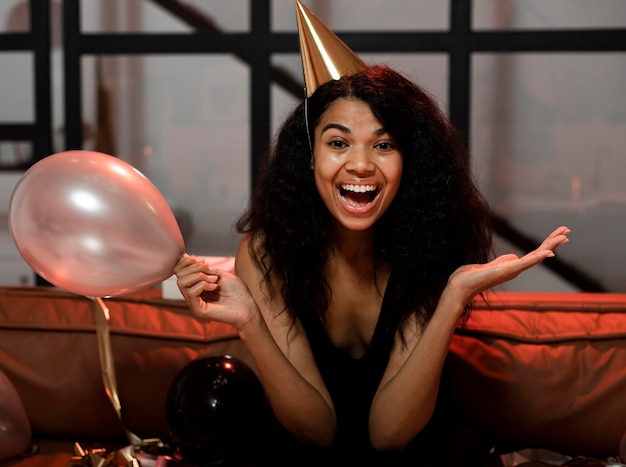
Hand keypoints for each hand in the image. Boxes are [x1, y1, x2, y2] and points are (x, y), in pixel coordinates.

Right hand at [173, 254, 257, 328]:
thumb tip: (185, 256)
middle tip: (212, 271)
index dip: (187, 261)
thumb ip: (203, 267)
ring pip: (182, 283)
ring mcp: (194, 304)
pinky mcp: (198, 310)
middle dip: (196, 267)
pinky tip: (215, 287)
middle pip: (179, 275)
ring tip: (214, 280)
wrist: (248, 307)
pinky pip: (191, 293)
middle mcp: (192, 295)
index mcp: (195, 286)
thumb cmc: (237, 292)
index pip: (179, 271)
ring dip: (199, 276)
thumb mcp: (220, 273)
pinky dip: (203, 285)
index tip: (203, 260)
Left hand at [446, 226, 570, 302]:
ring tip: (564, 236)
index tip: (559, 235)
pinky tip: (549, 253)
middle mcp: (515, 269)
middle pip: (539, 253)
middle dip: (553, 241)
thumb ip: (504, 261)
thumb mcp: (491, 265)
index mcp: (512, 266)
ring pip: (536, 256)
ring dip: (551, 246)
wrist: (460, 287)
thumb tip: (514, 256)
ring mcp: (513, 270)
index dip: (547, 245)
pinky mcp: (507, 271)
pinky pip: (526, 263)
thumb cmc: (472, 277)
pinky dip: (538, 258)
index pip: (534, 253)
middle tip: (567, 230)